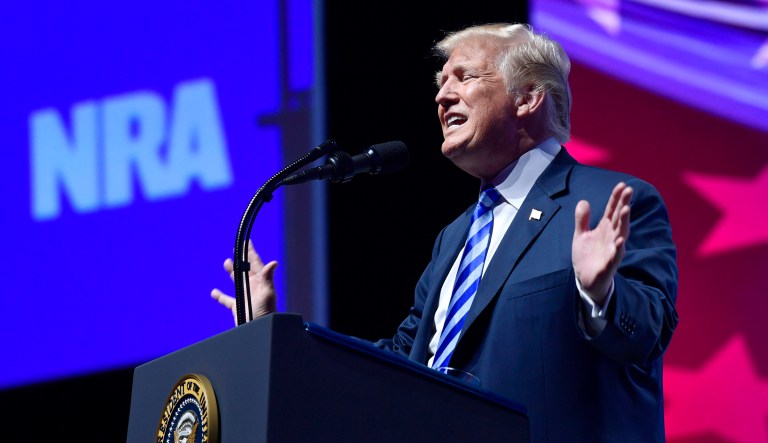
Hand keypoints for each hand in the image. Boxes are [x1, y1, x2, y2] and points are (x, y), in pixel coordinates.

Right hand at [211, 240, 277, 324]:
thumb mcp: (267, 294)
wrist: (261, 329)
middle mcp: (253, 286)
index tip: (247, 241)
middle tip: (237, 247)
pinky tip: (214, 292)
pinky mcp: (238, 307)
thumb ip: (268, 278)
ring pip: (237, 280)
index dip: (250, 252)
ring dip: (232, 271)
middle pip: (246, 268)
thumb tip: (274, 262)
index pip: (255, 263)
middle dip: (242, 258)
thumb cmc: (266, 312)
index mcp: (260, 281)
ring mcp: (245, 296)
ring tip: (226, 262)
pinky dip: (220, 296)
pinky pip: (227, 300)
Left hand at [572, 182, 632, 305]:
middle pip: (619, 218)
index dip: (616, 197)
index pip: (612, 210)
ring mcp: (612, 250)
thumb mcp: (581, 235)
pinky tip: (620, 240)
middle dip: (624, 204)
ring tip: (626, 209)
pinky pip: (615, 256)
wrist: (586, 280)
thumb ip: (582, 219)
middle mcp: (612, 237)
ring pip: (621, 234)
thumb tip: (584, 201)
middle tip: (629, 190)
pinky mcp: (609, 264)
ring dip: (624, 222)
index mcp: (604, 229)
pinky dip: (618, 248)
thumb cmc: (587, 256)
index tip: (622, 184)